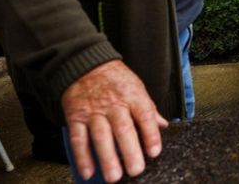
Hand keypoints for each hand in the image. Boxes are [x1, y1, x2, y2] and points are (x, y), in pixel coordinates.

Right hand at [62, 60, 168, 181]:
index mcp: (133, 96)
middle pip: (123, 129)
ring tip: (113, 176)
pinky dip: (82, 156)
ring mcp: (94, 111)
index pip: (145, 115)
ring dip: (106, 158)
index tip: (154, 152)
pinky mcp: (76, 117)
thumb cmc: (115, 80)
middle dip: (129, 151)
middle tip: (135, 170)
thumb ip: (148, 108)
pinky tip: (88, 172)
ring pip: (101, 136)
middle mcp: (114, 104)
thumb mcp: (137, 87)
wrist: (85, 64)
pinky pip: (78, 138)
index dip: (150, 134)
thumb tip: (162, 126)